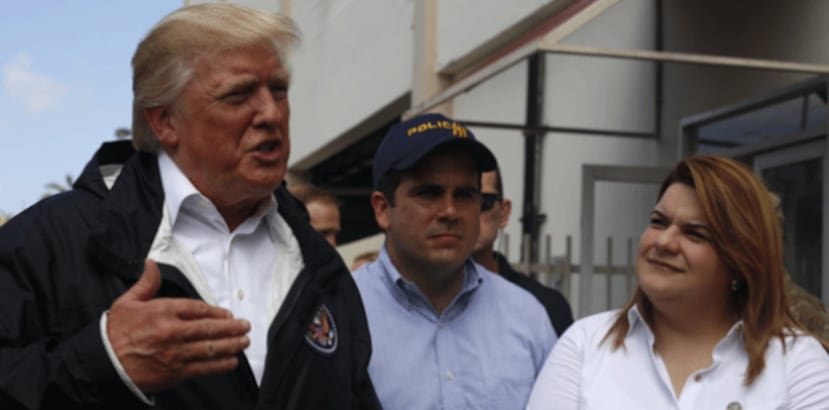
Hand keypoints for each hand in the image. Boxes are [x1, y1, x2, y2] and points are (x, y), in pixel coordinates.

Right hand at [107, 259, 250, 393]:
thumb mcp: (127, 302)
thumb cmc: (114, 332)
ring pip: (211, 348)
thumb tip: (152, 263)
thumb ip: (146, 283)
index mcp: (162, 311)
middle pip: (210, 328)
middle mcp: (172, 331)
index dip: (216, 311)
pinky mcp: (175, 372)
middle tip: (245, 325)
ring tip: (244, 341)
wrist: (102, 363)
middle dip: (231, 327)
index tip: (227, 313)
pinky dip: (220, 365)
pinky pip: (204, 368)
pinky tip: (232, 361)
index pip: (198, 309)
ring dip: (231, 344)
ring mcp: (175, 353)